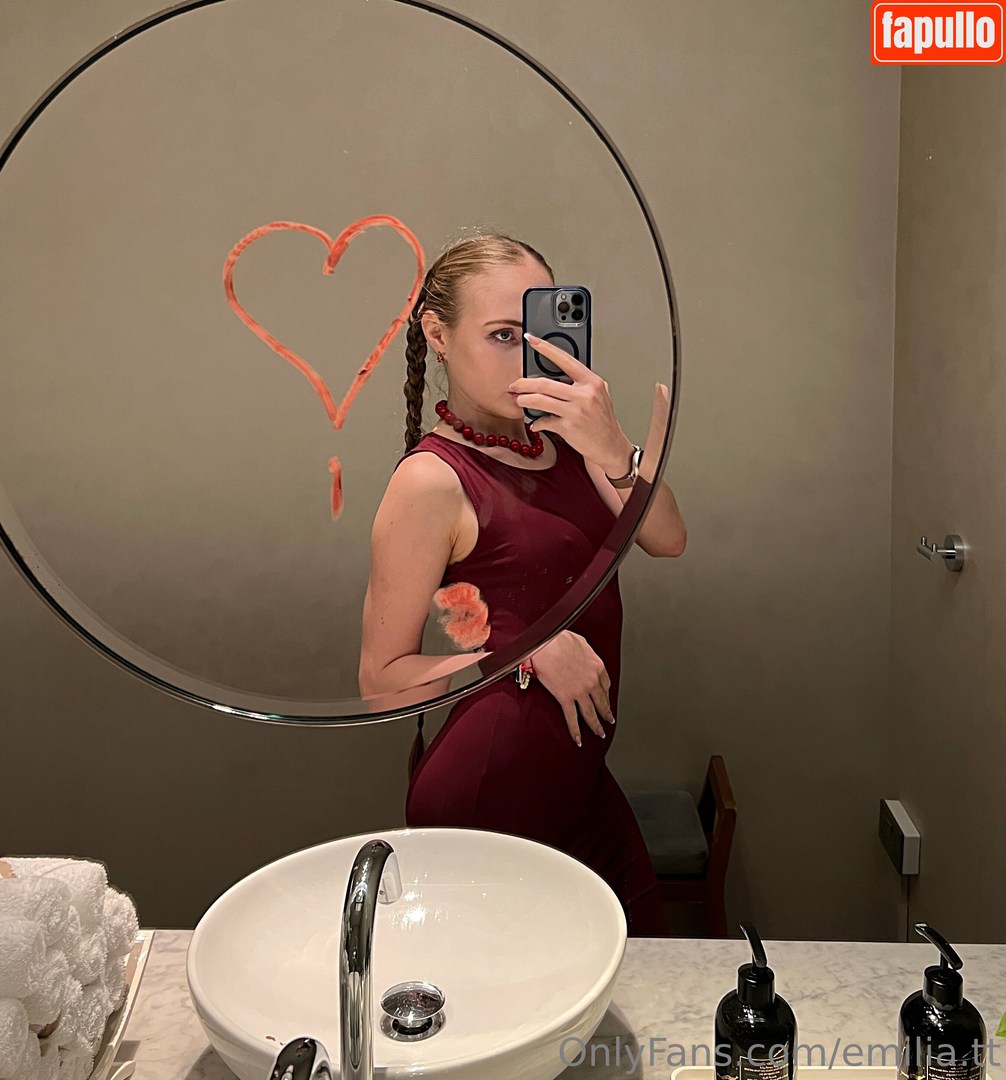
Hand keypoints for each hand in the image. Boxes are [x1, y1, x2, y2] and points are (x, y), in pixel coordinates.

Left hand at [509, 333, 633, 477]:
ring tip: (519, 401)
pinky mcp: (569, 428)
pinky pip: (544, 421)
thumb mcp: (599, 395)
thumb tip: (553, 375)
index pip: (565, 360)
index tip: (532, 340)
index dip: (546, 348)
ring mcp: (577, 412)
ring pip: (540, 401)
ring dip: (524, 401)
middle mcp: (585, 395)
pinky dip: (536, 422)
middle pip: (545, 383)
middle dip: (523, 384)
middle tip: (514, 386)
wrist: (610, 446)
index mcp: (592, 382)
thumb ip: (580, 383)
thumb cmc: (602, 421)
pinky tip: (536, 423)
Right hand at [528, 630, 616, 746]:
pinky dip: (576, 731)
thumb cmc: (559, 638)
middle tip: (609, 720)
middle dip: (606, 713)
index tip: (605, 699)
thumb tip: (581, 653)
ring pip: (590, 713)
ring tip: (600, 733)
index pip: (606, 685)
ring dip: (596, 725)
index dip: (606, 694)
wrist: (546, 644)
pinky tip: (578, 739)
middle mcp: (592, 681)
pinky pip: (572, 718)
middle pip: (602, 702)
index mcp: (597, 666)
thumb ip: (585, 651)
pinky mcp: (565, 697)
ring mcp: (579, 691)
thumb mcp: (580, 641)